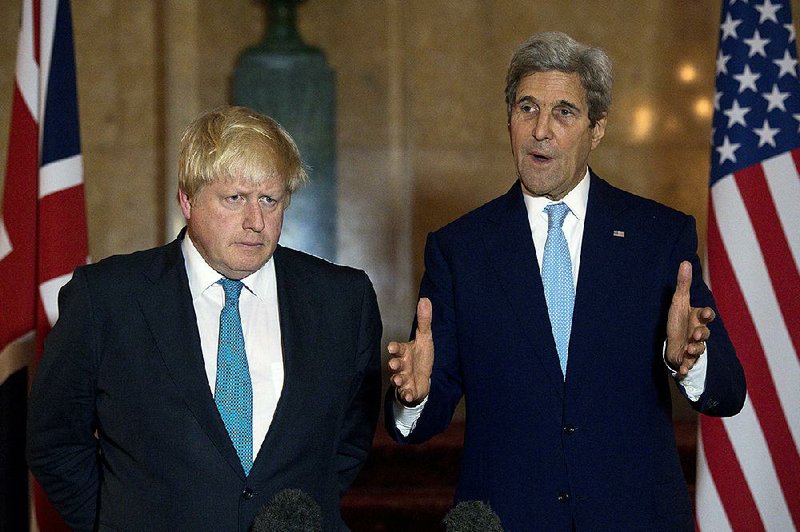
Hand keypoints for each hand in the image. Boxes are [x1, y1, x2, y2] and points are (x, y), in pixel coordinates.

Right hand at [387, 298, 433, 404]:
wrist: (423, 378)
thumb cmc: (421, 357)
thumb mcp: (425, 338)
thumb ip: (424, 321)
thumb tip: (425, 299)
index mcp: (405, 352)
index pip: (398, 348)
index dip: (394, 348)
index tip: (391, 347)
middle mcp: (402, 364)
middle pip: (395, 364)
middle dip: (394, 364)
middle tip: (394, 364)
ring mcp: (404, 378)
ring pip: (398, 379)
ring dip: (398, 379)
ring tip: (399, 380)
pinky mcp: (408, 390)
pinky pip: (406, 393)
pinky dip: (407, 394)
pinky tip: (409, 395)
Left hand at [665, 261, 714, 375]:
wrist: (674, 342)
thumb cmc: (679, 321)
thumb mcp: (679, 302)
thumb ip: (683, 284)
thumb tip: (685, 261)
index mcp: (698, 319)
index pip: (707, 316)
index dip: (707, 315)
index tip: (706, 313)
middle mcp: (698, 333)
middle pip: (705, 334)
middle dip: (702, 335)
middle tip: (696, 335)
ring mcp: (693, 347)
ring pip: (698, 350)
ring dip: (694, 350)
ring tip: (688, 349)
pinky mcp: (685, 360)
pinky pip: (687, 366)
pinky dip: (685, 369)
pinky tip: (681, 372)